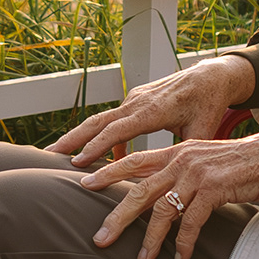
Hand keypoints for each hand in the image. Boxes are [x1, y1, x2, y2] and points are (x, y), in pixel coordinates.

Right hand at [49, 52, 258, 169]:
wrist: (210, 76)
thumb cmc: (209, 104)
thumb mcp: (203, 130)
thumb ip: (186, 152)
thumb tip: (179, 181)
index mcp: (153, 109)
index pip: (117, 130)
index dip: (97, 147)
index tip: (78, 163)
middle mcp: (138, 101)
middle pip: (98, 121)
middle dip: (72, 139)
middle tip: (49, 156)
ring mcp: (134, 99)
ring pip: (100, 119)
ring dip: (78, 137)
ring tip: (57, 154)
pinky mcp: (134, 101)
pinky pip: (112, 120)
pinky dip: (97, 136)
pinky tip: (93, 156)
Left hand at [81, 123, 258, 258]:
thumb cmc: (241, 165)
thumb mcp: (204, 163)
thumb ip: (180, 175)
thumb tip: (159, 196)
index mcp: (175, 152)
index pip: (133, 160)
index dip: (108, 172)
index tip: (84, 184)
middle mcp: (181, 159)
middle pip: (138, 190)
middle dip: (117, 217)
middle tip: (100, 238)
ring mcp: (196, 173)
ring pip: (163, 210)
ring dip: (151, 239)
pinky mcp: (213, 188)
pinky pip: (191, 222)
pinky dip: (184, 243)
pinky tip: (180, 258)